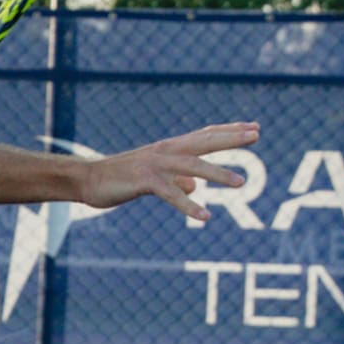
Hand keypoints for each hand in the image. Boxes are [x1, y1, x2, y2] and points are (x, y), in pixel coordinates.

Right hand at [82, 123, 259, 220]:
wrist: (87, 180)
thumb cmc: (120, 178)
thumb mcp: (152, 177)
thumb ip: (177, 179)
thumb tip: (195, 187)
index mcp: (169, 148)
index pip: (204, 134)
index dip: (229, 130)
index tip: (254, 127)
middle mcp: (166, 151)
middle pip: (204, 142)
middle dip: (231, 138)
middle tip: (256, 135)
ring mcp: (156, 164)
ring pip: (193, 166)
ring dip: (219, 174)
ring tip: (242, 183)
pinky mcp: (145, 181)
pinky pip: (171, 194)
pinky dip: (188, 206)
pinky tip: (205, 217)